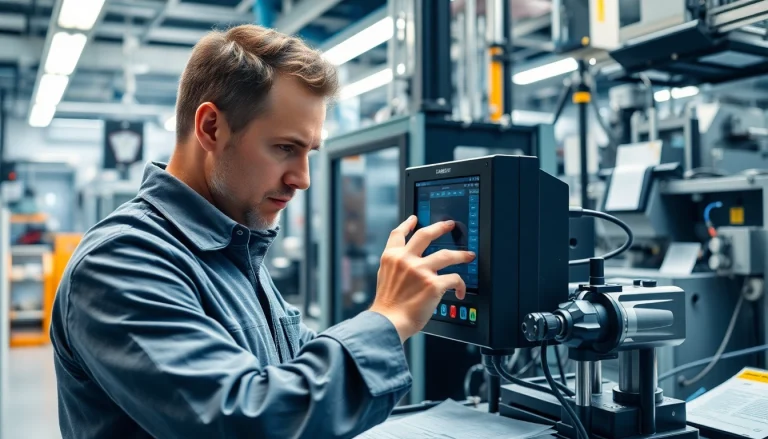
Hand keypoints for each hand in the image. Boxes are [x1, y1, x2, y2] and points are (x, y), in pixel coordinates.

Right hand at [370, 216, 475, 342]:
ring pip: (447, 255)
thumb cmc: (387, 307)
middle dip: (440, 227)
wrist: (388, 323)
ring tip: (468, 256)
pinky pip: (454, 279)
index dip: (407, 224)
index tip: (414, 219)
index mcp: (391, 258)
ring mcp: (420, 271)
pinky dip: (460, 285)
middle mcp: (405, 260)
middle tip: (449, 224)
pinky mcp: (433, 284)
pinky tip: (460, 291)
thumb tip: (407, 265)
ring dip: (461, 255)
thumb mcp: (384, 279)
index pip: (398, 235)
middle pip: (426, 235)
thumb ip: (395, 268)